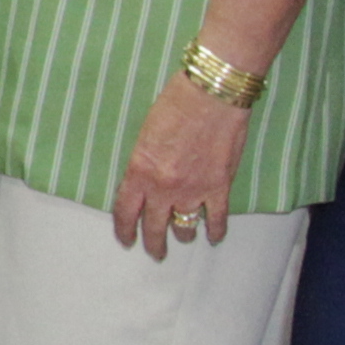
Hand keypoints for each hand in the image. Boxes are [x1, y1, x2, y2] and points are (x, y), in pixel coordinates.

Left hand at [110, 76, 252, 259]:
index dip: (125, 230)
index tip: (126, 239)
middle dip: (153, 243)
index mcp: (139, 171)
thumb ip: (144, 162)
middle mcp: (163, 187)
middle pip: (154, 227)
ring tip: (183, 238)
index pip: (126, 211)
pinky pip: (216, 218)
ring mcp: (192, 190)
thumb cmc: (176, 103)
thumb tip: (146, 180)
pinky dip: (215, 230)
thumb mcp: (145, 133)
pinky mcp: (219, 187)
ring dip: (183, 236)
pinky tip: (213, 237)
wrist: (211, 94)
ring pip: (184, 228)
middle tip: (155, 251)